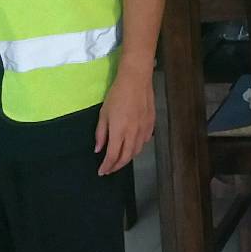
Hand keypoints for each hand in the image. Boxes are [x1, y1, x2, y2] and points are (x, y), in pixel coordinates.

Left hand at [95, 60, 155, 175]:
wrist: (136, 80)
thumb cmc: (117, 94)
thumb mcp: (103, 113)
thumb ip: (101, 133)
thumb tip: (98, 149)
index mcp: (119, 131)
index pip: (112, 155)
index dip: (107, 166)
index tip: (101, 172)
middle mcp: (133, 133)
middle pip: (126, 157)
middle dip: (117, 166)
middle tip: (110, 169)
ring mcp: (144, 129)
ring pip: (137, 151)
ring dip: (127, 158)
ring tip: (120, 159)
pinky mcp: (151, 123)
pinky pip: (144, 141)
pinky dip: (137, 148)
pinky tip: (132, 146)